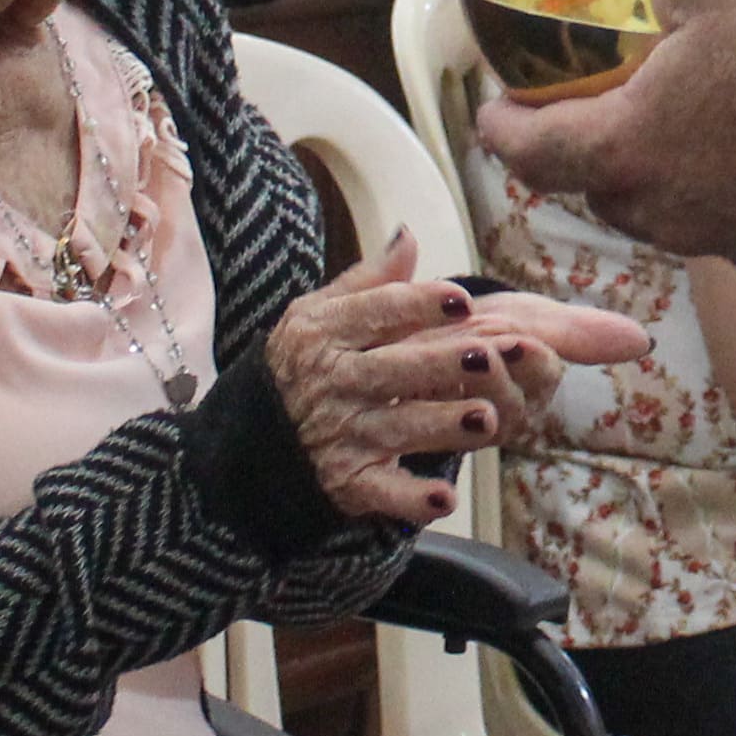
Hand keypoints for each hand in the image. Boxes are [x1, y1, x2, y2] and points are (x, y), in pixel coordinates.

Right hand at [261, 232, 646, 525]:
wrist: (246, 445)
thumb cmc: (298, 368)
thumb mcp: (318, 316)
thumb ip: (368, 282)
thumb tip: (409, 236)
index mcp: (326, 333)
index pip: (378, 313)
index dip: (420, 305)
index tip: (462, 299)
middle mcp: (333, 383)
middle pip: (395, 369)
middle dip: (442, 363)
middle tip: (490, 355)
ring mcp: (341, 435)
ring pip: (400, 428)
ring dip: (442, 425)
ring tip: (486, 418)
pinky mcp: (348, 483)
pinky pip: (383, 492)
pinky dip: (411, 500)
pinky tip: (445, 499)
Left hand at [474, 0, 735, 266]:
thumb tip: (661, 10)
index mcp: (625, 147)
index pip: (529, 152)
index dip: (501, 127)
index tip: (494, 107)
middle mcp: (663, 210)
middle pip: (597, 182)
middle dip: (586, 141)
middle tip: (598, 96)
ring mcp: (723, 238)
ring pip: (662, 201)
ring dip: (658, 160)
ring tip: (686, 108)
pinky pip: (723, 212)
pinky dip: (718, 176)